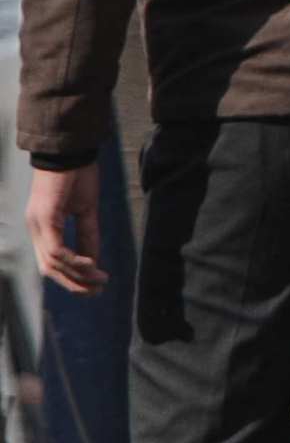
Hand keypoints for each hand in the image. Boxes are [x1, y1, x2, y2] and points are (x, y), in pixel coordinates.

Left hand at [24, 163, 103, 297]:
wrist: (70, 151)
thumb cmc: (78, 176)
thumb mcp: (86, 210)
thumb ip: (88, 235)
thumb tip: (94, 260)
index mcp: (42, 227)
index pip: (51, 263)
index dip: (72, 279)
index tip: (96, 286)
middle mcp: (35, 228)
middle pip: (49, 270)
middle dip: (74, 285)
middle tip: (98, 291)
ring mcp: (38, 223)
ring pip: (53, 263)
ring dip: (78, 275)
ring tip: (100, 279)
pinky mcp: (45, 217)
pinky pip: (57, 249)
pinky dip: (75, 261)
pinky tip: (92, 264)